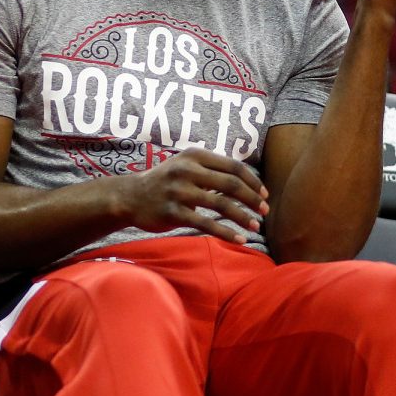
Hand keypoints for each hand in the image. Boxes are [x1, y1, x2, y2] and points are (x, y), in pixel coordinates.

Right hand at [120, 148, 268, 244]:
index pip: (233, 166)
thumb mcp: (186, 165)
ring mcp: (179, 191)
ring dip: (243, 217)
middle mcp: (187, 170)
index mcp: (195, 155)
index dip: (253, 181)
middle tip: (265, 212)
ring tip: (256, 227)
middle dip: (252, 199)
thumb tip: (246, 181)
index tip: (265, 194)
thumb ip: (211, 169)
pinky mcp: (173, 212)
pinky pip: (206, 224)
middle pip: (231, 183)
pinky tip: (239, 240)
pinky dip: (226, 233)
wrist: (130, 196)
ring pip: (221, 204)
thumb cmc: (165, 182)